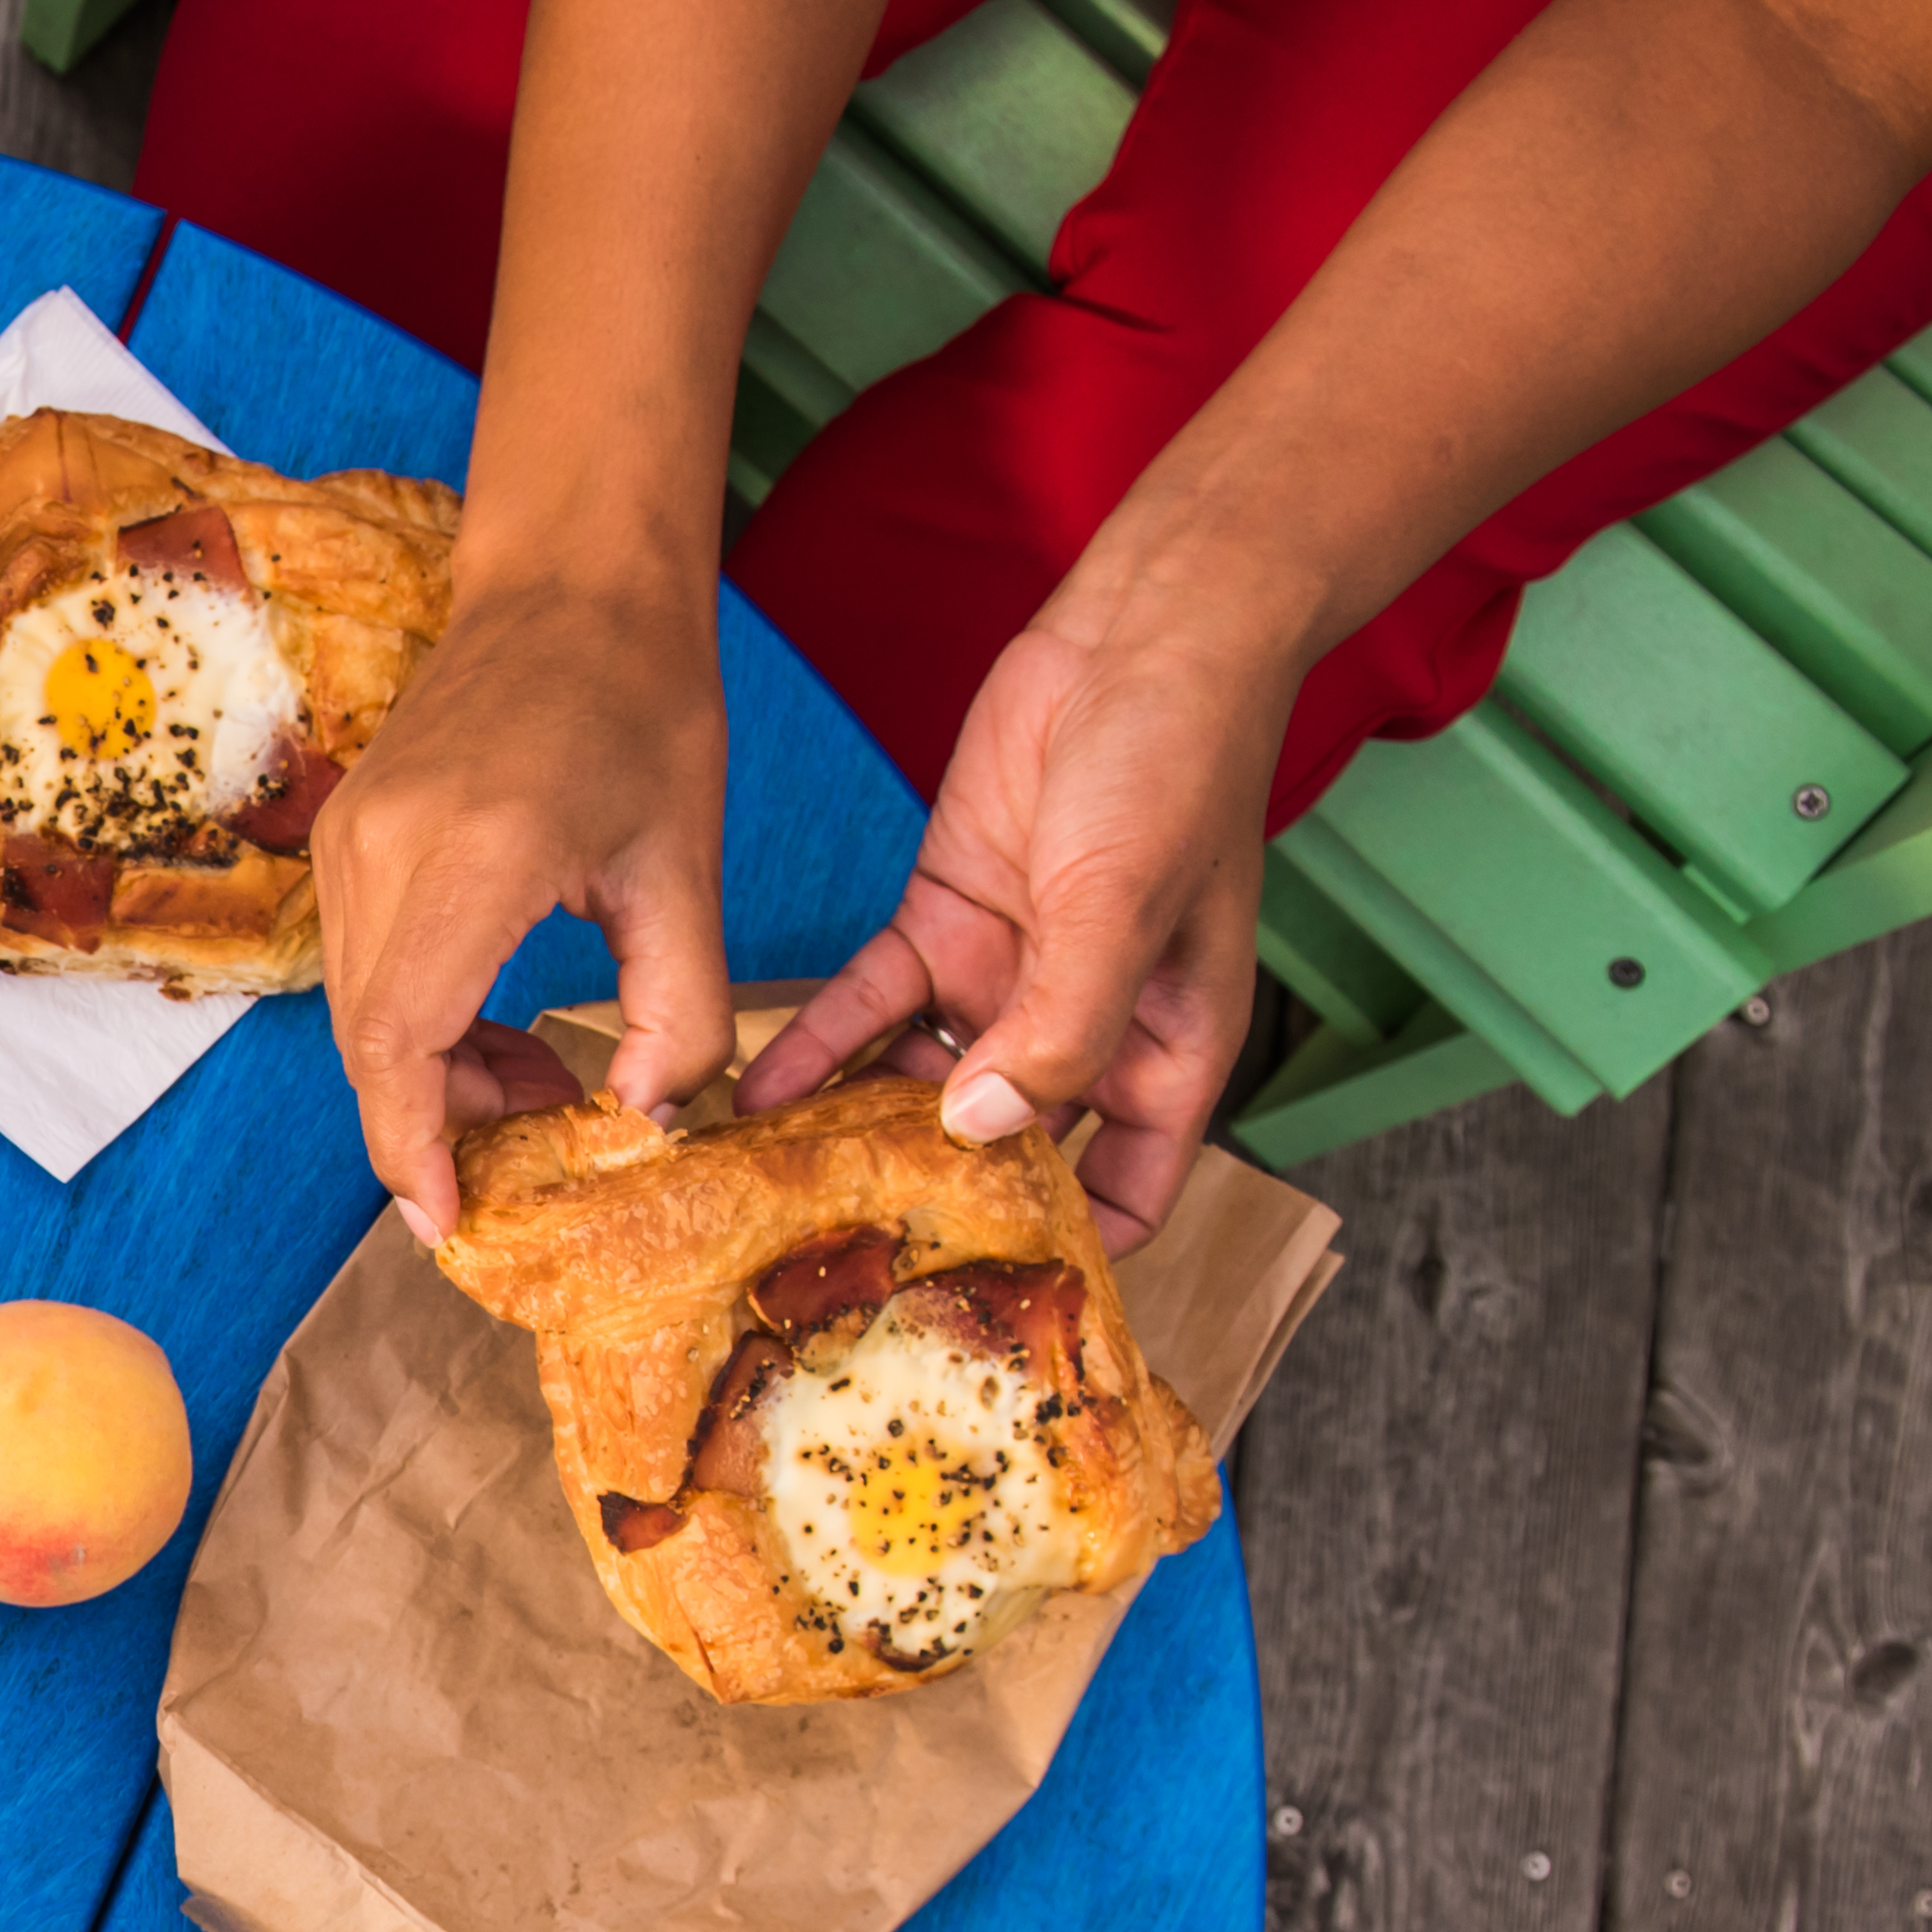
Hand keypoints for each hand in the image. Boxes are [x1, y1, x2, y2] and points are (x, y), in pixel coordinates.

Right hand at [312, 565, 734, 1237]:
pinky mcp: (344, 837)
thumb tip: (642, 1123)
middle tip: (529, 1158)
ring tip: (536, 1087)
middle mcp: (382, 849)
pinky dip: (421, 1028)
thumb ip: (679, 1013)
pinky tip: (500, 1029)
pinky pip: (364, 973)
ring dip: (434, 1080)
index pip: (399, 1044)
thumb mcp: (687, 869)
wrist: (570, 580)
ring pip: (361, 1019)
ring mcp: (347, 841)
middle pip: (371, 1049)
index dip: (416, 1150)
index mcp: (472, 853)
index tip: (451, 1220)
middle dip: (440, 1129)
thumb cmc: (643, 704)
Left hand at [734, 579, 1287, 1245]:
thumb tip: (983, 1129)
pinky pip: (866, 1010)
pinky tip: (752, 1097)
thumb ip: (1060, 1027)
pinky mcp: (939, 922)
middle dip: (935, 1204)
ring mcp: (1006, 976)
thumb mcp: (1123, 908)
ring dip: (857, 1134)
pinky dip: (814, 1051)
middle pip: (1007, 1150)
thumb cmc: (1178, 762)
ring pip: (920, 1086)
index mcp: (1167, 1045)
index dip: (1075, 1248)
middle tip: (843, 1265)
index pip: (1130, 1187)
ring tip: (771, 1195)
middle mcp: (1082, 1027)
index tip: (990, 1301)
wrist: (1144, 630)